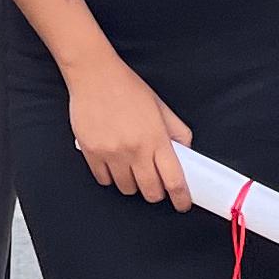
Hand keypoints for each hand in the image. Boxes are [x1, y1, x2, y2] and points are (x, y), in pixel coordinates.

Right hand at [67, 58, 192, 205]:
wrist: (94, 75)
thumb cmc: (127, 88)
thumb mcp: (160, 106)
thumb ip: (177, 130)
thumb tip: (186, 150)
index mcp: (156, 138)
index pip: (174, 180)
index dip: (181, 198)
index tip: (182, 203)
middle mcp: (135, 150)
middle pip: (150, 192)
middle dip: (156, 193)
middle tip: (156, 184)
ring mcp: (112, 153)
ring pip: (127, 189)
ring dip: (133, 184)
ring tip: (132, 168)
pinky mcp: (92, 153)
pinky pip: (104, 180)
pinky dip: (111, 177)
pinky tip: (113, 164)